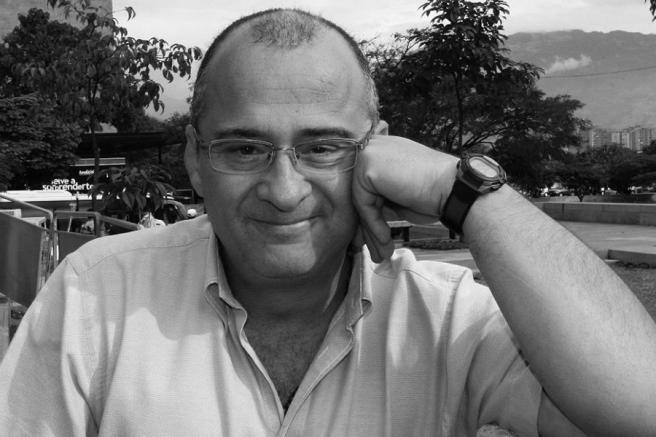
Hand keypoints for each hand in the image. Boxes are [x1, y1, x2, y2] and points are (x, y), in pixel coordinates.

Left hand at [351, 135, 458, 261]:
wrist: (455, 189)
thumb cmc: (435, 194)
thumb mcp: (400, 196)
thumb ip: (379, 199)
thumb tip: (362, 223)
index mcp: (383, 151)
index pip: (366, 187)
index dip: (369, 217)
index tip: (373, 240)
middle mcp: (374, 148)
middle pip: (361, 195)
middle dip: (368, 228)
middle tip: (375, 252)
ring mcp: (369, 154)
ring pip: (361, 202)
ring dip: (372, 232)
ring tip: (382, 253)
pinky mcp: (367, 167)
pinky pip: (363, 204)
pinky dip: (374, 225)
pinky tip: (386, 239)